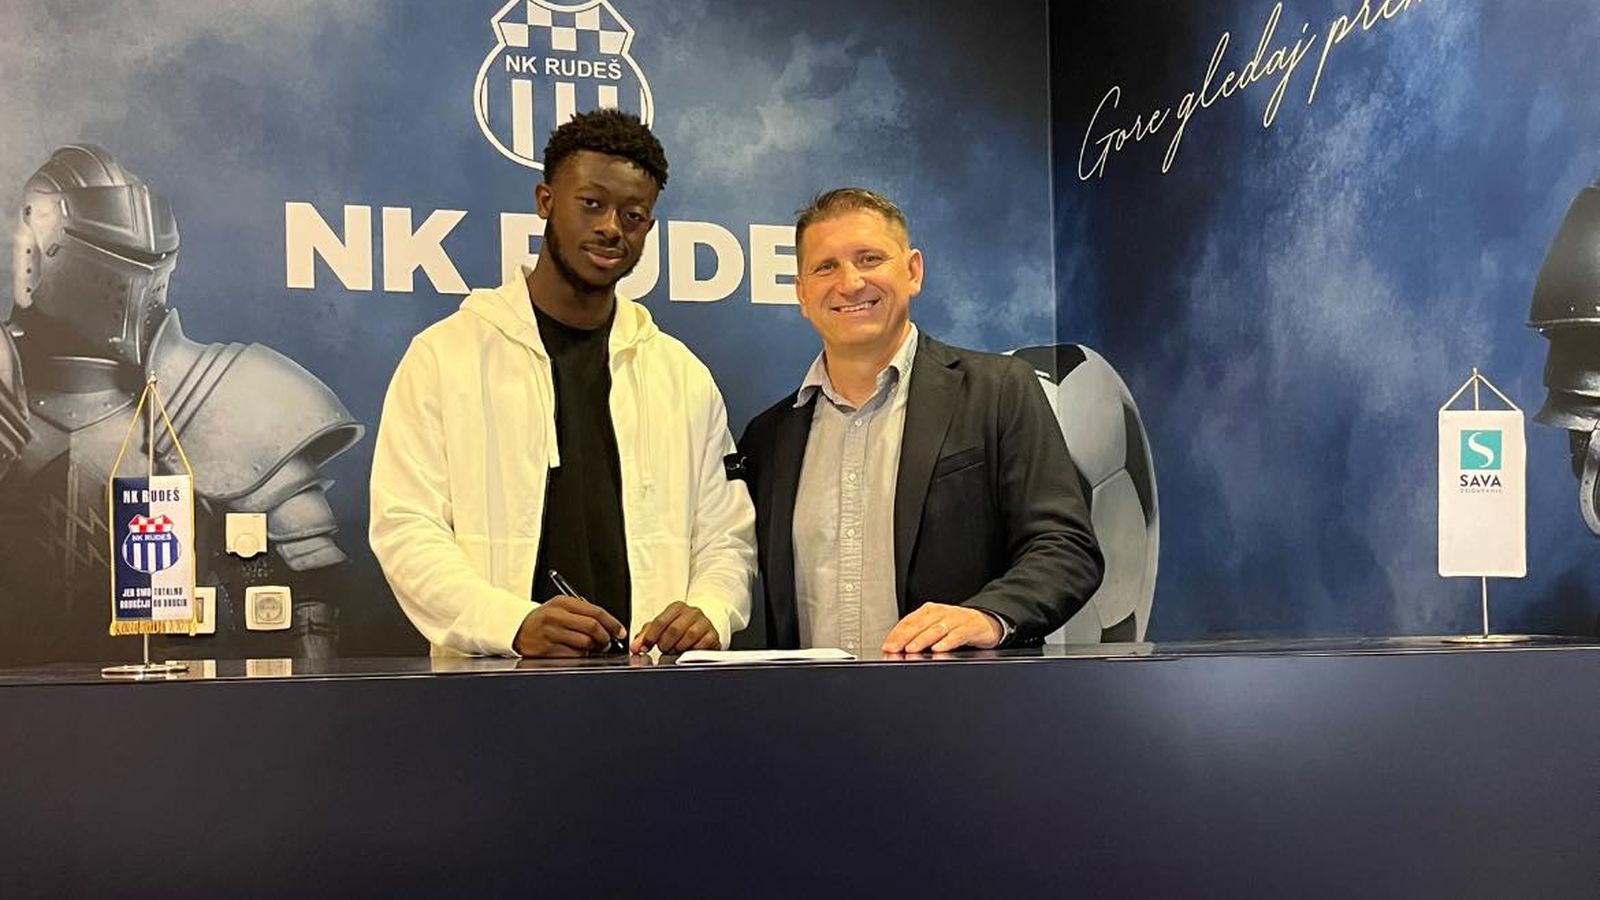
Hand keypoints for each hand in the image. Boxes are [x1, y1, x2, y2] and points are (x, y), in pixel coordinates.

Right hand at [513, 596, 625, 657]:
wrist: (517, 629)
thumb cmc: (544, 620)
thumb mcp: (560, 608)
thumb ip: (583, 613)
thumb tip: (610, 627)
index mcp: (562, 602)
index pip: (595, 612)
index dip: (612, 623)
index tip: (620, 631)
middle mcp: (555, 616)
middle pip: (592, 627)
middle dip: (605, 638)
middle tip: (607, 642)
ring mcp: (550, 634)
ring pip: (585, 644)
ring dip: (593, 648)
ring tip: (590, 647)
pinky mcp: (546, 650)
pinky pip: (573, 656)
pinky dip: (580, 656)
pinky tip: (575, 652)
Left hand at [630, 601, 719, 654]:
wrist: (702, 625)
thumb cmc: (679, 626)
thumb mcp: (661, 627)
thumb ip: (646, 635)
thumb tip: (635, 646)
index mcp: (677, 607)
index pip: (660, 621)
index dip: (650, 636)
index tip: (645, 646)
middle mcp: (692, 612)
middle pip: (674, 629)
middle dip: (665, 643)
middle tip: (662, 649)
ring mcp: (704, 623)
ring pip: (689, 636)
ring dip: (678, 647)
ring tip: (674, 650)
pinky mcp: (713, 635)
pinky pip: (703, 644)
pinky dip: (692, 650)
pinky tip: (687, 651)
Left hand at [881, 602, 1001, 653]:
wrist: (984, 623)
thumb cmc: (955, 628)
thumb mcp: (935, 630)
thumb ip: (917, 638)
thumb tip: (896, 651)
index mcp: (928, 612)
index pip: (908, 622)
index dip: (896, 634)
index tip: (887, 646)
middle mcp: (941, 613)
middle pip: (920, 624)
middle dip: (905, 638)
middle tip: (894, 649)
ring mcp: (956, 619)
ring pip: (936, 629)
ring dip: (922, 640)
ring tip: (911, 649)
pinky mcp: (971, 627)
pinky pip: (958, 634)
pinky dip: (947, 642)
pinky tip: (938, 649)